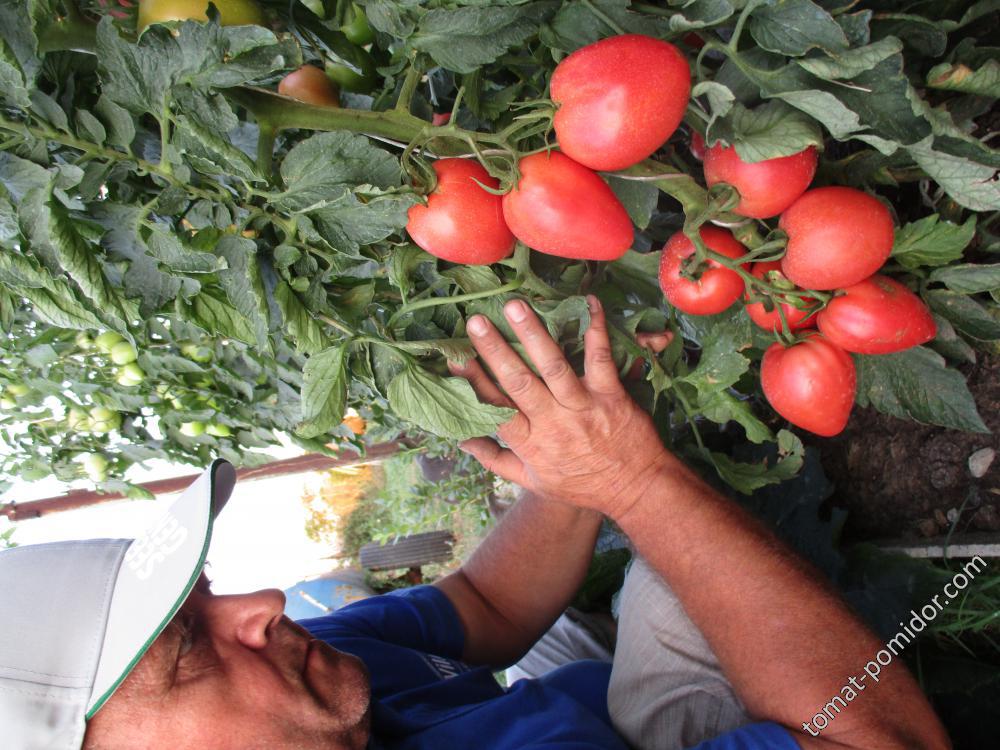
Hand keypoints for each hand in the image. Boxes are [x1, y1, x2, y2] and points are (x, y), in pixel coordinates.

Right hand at [450, 295, 675, 519]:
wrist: (636, 490)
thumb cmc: (582, 485)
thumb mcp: (534, 482)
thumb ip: (496, 460)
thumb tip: (462, 440)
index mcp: (531, 445)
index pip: (495, 410)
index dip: (474, 384)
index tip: (454, 358)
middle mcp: (553, 423)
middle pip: (519, 383)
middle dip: (495, 350)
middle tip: (476, 321)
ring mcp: (583, 407)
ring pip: (554, 366)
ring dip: (534, 334)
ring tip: (516, 306)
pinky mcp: (611, 395)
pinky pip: (601, 358)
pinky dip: (595, 329)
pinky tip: (587, 303)